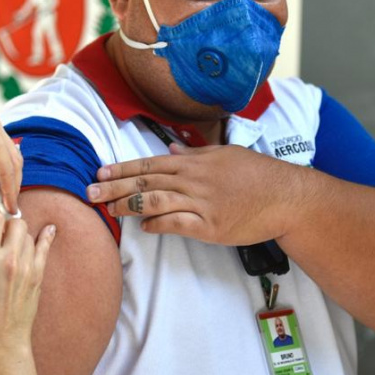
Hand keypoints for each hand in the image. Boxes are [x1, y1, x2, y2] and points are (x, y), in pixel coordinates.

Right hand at [0, 209, 55, 352]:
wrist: (1, 338)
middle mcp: (9, 260)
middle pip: (15, 222)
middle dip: (5, 224)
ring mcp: (27, 267)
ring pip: (27, 233)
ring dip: (18, 235)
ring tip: (10, 245)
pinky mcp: (38, 274)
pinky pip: (45, 246)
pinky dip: (45, 236)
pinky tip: (48, 229)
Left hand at [87, 144, 303, 245]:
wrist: (285, 196)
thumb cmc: (256, 174)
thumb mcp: (224, 155)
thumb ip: (194, 154)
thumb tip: (171, 148)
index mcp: (194, 162)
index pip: (150, 163)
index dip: (122, 169)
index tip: (99, 173)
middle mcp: (194, 180)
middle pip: (146, 182)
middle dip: (115, 188)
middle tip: (89, 193)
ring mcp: (202, 203)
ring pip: (156, 202)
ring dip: (129, 206)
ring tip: (110, 210)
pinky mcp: (210, 226)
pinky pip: (177, 223)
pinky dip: (157, 224)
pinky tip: (144, 226)